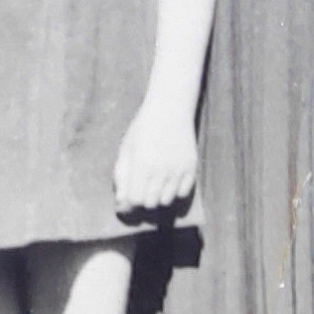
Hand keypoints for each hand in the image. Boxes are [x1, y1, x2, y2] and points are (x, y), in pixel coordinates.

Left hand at [112, 101, 197, 221]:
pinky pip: (182, 194)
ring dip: (158, 196)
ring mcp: (178, 170)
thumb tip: (121, 203)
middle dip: (143, 199)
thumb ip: (121, 177)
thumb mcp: (126, 150)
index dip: (130, 201)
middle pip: (150, 203)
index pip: (135, 200)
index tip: (129, 195)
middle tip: (142, 188)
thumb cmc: (142, 129)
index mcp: (141, 164)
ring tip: (156, 183)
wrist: (170, 110)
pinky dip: (174, 191)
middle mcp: (161, 170)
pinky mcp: (191, 168)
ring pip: (166, 201)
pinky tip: (169, 180)